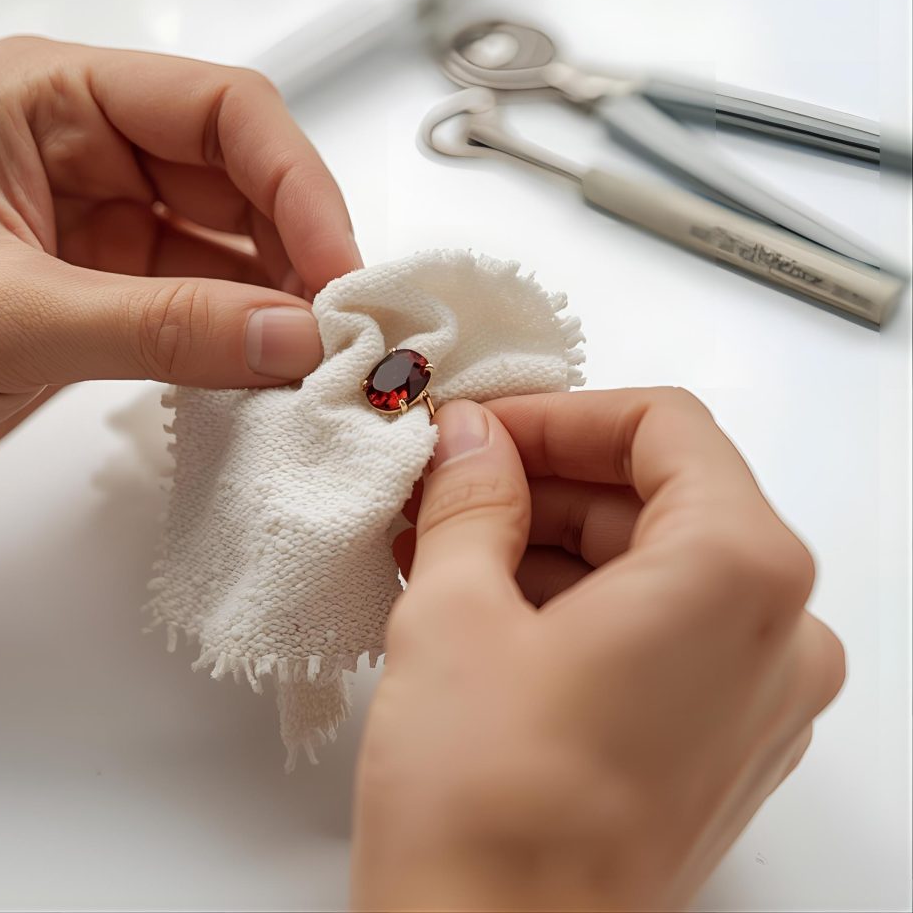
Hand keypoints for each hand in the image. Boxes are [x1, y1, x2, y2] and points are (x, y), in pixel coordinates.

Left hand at [0, 37, 360, 504]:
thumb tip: (292, 337)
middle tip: (344, 327)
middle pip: (246, 177)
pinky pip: (212, 304)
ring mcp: (110, 226)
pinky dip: (249, 339)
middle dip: (301, 249)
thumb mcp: (6, 321)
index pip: (221, 111)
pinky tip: (273, 371)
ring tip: (318, 358)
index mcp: (49, 100)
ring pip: (239, 246)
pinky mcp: (119, 295)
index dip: (296, 184)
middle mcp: (90, 151)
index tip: (335, 270)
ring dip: (283, 300)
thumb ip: (161, 325)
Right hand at [353, 390, 844, 911]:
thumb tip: (473, 440)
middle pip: (663, 495)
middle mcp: (779, 634)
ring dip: (550, 540)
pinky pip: (657, 629)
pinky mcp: (718, 744)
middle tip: (450, 479)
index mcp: (738, 575)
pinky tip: (483, 597)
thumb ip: (473, 496)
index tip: (485, 427)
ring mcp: (756, 697)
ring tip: (445, 540)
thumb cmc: (486, 809)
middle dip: (545, 478)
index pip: (663, 427)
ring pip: (655, 564)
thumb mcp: (454, 608)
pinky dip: (576, 600)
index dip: (560, 414)